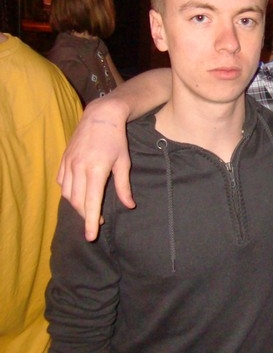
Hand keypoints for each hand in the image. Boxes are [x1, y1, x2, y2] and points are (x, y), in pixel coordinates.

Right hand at [58, 98, 134, 240]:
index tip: (91, 236)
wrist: (100, 116)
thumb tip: (129, 206)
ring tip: (89, 208)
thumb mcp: (124, 163)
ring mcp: (69, 164)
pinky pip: (61, 182)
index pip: (91, 203)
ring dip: (77, 205)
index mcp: (96, 170)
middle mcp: (79, 168)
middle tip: (97, 220)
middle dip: (86, 215)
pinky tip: (78, 194)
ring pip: (67, 194)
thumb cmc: (116, 140)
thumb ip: (124, 186)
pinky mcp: (63, 160)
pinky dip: (68, 192)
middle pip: (78, 202)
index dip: (90, 222)